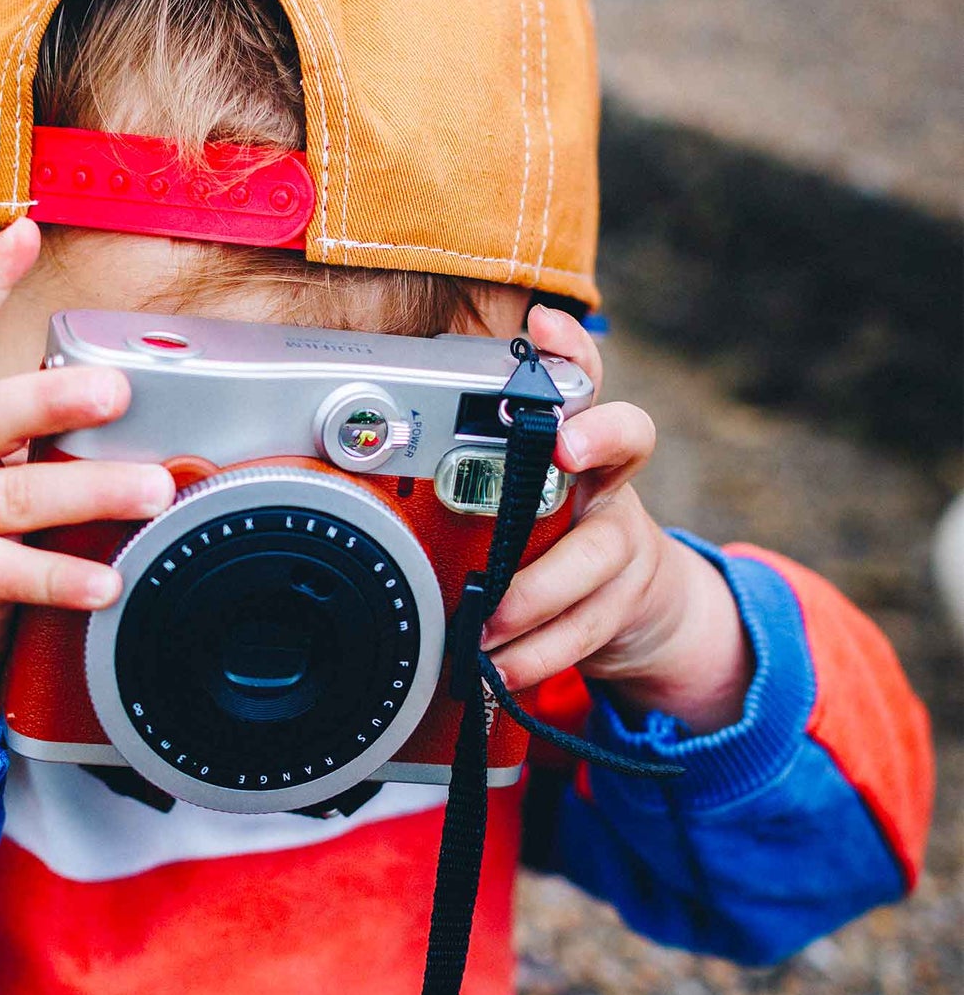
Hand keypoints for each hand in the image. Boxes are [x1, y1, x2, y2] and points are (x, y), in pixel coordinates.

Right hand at [0, 219, 174, 742]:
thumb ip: (36, 424)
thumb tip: (144, 398)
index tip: (24, 230)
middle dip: (55, 398)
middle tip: (118, 390)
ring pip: (13, 496)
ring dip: (90, 491)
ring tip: (153, 489)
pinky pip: (10, 573)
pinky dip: (62, 577)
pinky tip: (108, 581)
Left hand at [478, 305, 751, 732]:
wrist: (635, 606)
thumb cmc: (544, 534)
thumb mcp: (506, 496)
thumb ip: (456, 472)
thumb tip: (358, 451)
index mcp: (571, 439)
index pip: (581, 373)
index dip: (568, 346)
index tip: (542, 324)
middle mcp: (607, 478)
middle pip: (627, 438)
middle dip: (596, 437)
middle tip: (562, 448)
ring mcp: (625, 540)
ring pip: (597, 554)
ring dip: (537, 594)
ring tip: (487, 625)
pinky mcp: (626, 603)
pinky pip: (588, 629)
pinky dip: (540, 654)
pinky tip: (503, 669)